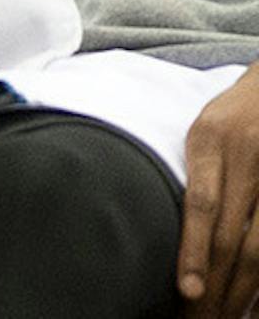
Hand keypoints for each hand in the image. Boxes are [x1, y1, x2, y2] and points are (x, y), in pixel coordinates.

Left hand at [180, 66, 258, 316]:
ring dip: (241, 289)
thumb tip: (164, 233)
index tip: (187, 290)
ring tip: (220, 318)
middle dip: (216, 284)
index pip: (202, 204)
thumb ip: (191, 174)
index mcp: (209, 139)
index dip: (194, 249)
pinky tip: (251, 300)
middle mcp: (245, 157)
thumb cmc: (228, 115)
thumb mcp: (199, 129)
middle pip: (231, 235)